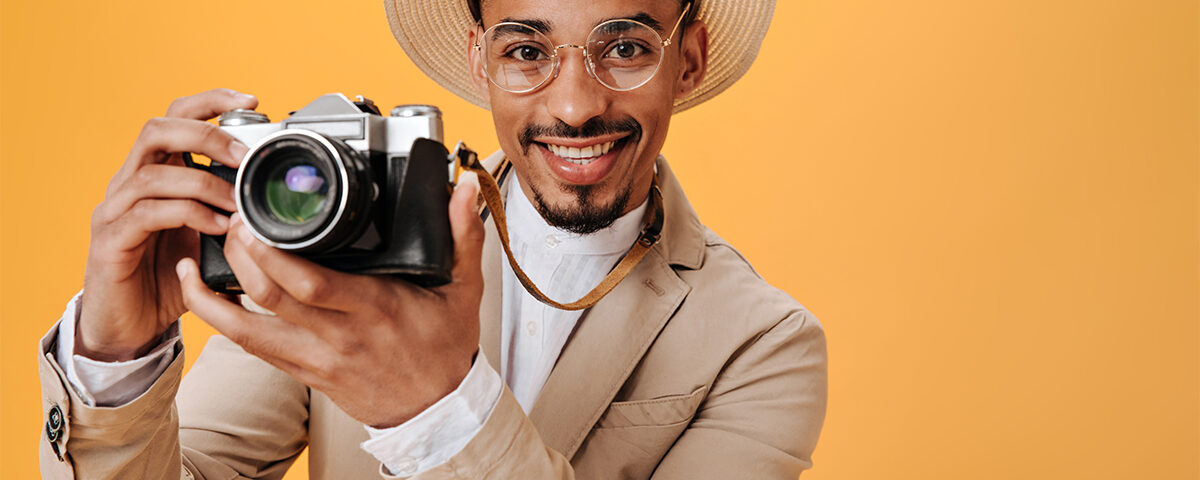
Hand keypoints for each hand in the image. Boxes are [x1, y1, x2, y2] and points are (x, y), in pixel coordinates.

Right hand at [77, 89, 256, 361]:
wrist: (129, 326)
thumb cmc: (169, 277)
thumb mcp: (210, 237)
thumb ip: (232, 211)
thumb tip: (281, 199)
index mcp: (155, 173)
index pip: (176, 117)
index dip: (211, 102)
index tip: (252, 102)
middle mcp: (130, 183)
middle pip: (157, 130)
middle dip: (206, 134)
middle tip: (244, 156)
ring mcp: (115, 210)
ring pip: (153, 173)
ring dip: (204, 182)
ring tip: (237, 203)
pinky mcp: (110, 241)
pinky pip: (148, 214)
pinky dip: (188, 214)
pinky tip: (216, 227)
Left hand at [175, 180, 484, 427]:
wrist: (436, 411)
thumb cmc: (445, 350)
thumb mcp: (464, 291)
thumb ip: (463, 236)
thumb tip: (462, 190)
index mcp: (376, 307)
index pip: (312, 283)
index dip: (273, 253)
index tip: (255, 220)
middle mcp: (339, 335)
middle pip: (270, 297)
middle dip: (239, 256)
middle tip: (228, 222)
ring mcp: (316, 357)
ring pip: (247, 329)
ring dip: (212, 294)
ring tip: (193, 258)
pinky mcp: (302, 372)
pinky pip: (250, 347)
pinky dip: (221, 320)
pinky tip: (204, 295)